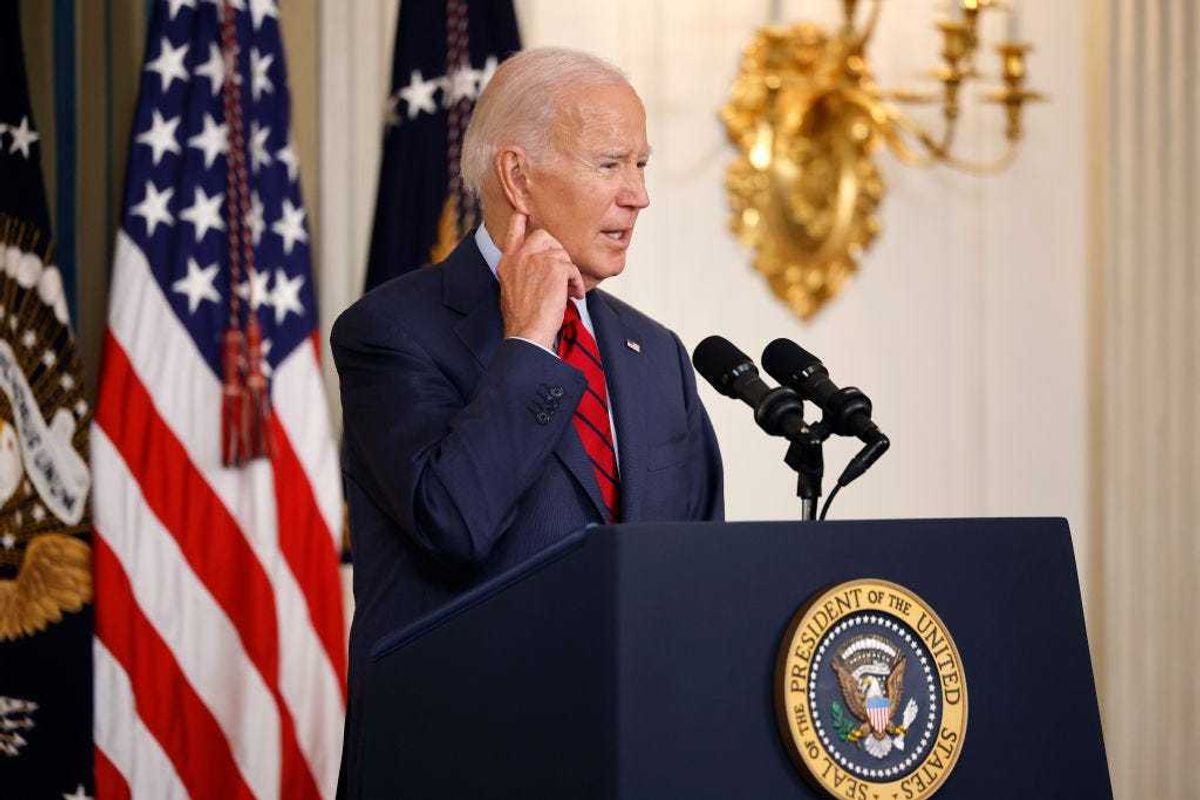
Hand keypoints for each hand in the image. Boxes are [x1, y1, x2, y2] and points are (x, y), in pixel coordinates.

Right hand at [497, 212, 585, 350]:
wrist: (527, 332)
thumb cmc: (523, 318)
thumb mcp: (512, 289)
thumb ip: (522, 271)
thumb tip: (540, 266)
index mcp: (507, 261)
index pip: (514, 230)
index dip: (521, 219)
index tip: (524, 212)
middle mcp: (520, 256)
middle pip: (544, 235)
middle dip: (556, 251)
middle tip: (561, 272)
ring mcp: (536, 259)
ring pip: (561, 254)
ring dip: (568, 273)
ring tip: (567, 291)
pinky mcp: (554, 266)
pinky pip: (572, 268)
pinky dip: (576, 283)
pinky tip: (573, 295)